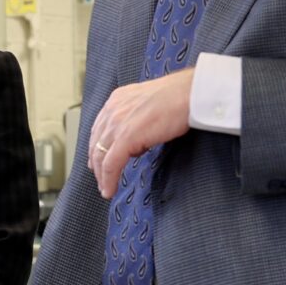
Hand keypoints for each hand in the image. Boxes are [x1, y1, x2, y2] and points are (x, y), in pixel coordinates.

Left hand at [87, 68, 195, 198]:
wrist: (189, 94)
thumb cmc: (179, 97)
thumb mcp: (148, 104)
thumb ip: (137, 119)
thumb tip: (139, 140)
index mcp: (117, 100)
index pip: (100, 128)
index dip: (97, 146)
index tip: (98, 160)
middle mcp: (113, 110)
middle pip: (96, 143)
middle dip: (96, 163)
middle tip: (100, 178)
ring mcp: (117, 123)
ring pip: (100, 155)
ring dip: (101, 175)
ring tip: (106, 188)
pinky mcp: (126, 137)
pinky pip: (111, 164)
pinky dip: (108, 179)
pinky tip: (110, 191)